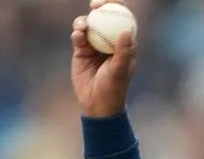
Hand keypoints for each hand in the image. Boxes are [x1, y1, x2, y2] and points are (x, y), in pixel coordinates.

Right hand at [71, 1, 137, 118]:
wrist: (97, 104)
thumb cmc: (114, 89)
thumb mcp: (120, 71)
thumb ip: (123, 52)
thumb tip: (126, 31)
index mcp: (124, 43)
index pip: (123, 19)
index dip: (117, 6)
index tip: (110, 3)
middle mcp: (109, 40)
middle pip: (104, 17)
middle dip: (100, 6)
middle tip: (95, 4)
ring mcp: (94, 44)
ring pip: (89, 25)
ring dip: (84, 21)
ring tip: (82, 27)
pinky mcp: (81, 50)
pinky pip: (78, 36)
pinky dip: (77, 33)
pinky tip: (78, 35)